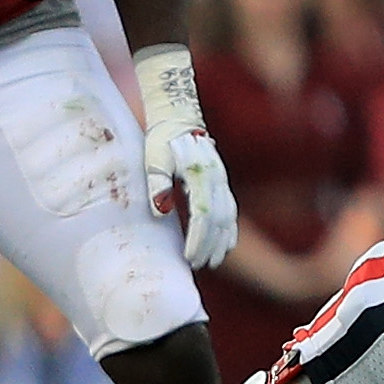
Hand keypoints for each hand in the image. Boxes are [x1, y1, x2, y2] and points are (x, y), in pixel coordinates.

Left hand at [132, 44, 238, 268]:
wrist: (179, 117)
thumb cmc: (161, 140)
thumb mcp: (152, 158)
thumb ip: (156, 184)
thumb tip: (161, 210)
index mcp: (201, 174)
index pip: (204, 214)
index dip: (199, 239)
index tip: (190, 258)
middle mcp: (217, 178)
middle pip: (220, 218)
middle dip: (211, 245)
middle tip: (199, 266)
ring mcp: (222, 179)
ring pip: (229, 215)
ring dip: (223, 239)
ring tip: (214, 261)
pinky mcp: (221, 181)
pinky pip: (231, 208)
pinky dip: (230, 228)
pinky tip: (227, 243)